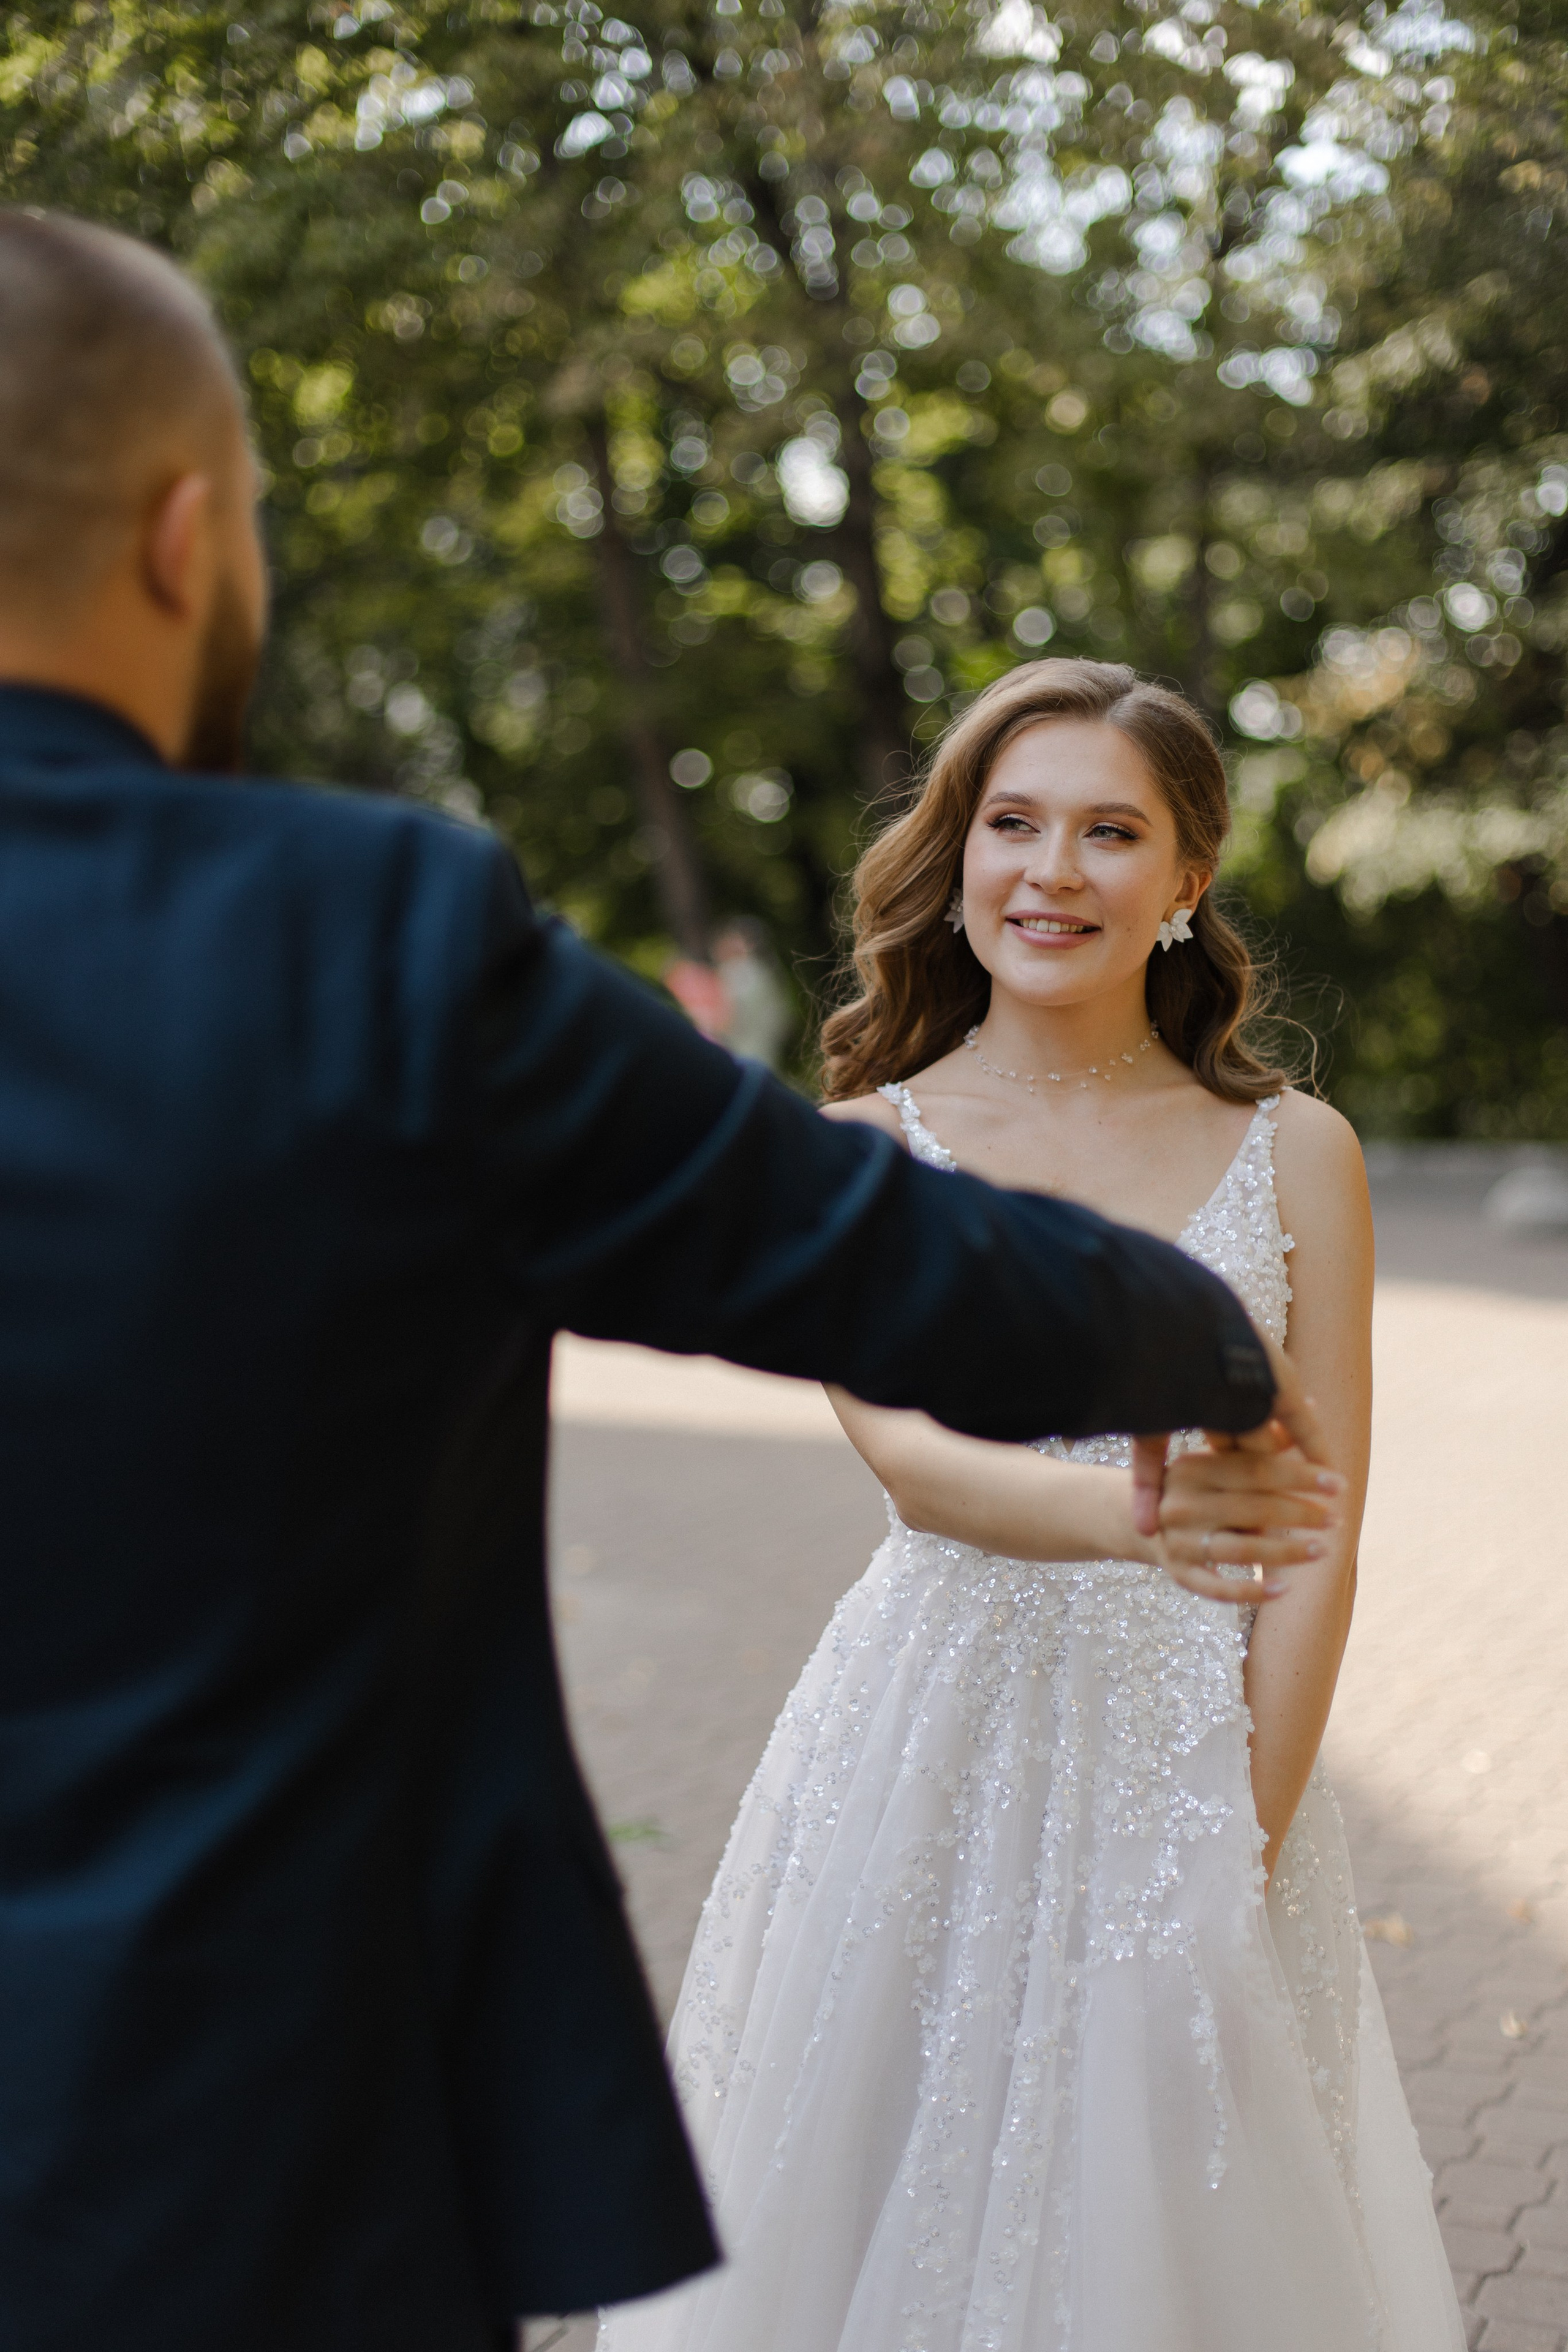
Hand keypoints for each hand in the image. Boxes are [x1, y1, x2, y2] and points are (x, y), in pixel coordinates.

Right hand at [1150, 1432, 1344, 1601]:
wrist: (1139, 1520)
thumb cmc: (1196, 1485)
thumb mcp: (1218, 1460)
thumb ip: (1263, 1444)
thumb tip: (1311, 1406)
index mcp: (1194, 1469)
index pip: (1256, 1470)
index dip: (1300, 1476)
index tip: (1337, 1482)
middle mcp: (1183, 1504)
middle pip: (1254, 1509)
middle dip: (1301, 1513)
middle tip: (1336, 1518)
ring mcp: (1180, 1542)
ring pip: (1242, 1549)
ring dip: (1287, 1551)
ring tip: (1322, 1549)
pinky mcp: (1180, 1574)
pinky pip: (1218, 1588)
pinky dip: (1251, 1591)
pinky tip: (1283, 1589)